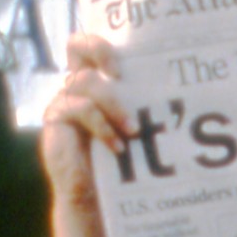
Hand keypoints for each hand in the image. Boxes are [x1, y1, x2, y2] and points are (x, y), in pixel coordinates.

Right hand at [41, 33, 130, 214]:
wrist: (93, 194)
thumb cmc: (119, 160)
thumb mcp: (132, 126)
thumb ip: (141, 105)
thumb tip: (181, 93)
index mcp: (94, 81)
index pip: (89, 44)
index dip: (101, 43)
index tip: (123, 63)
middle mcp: (75, 84)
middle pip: (76, 44)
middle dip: (100, 49)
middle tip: (120, 74)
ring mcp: (62, 98)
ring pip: (86, 82)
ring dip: (114, 105)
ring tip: (133, 130)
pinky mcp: (54, 118)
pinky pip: (81, 110)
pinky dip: (104, 127)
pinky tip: (118, 147)